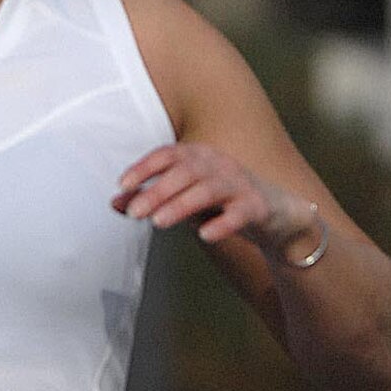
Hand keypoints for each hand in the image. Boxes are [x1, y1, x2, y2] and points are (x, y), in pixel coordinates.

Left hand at [112, 143, 317, 256]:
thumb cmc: (222, 203)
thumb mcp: (185, 199)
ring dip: (181, 205)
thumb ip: (152, 199)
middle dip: (157, 191)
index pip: (168, 154)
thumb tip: (113, 203)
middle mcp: (219, 165)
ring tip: (158, 222)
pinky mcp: (258, 207)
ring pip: (208, 191)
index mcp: (199, 157)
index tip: (122, 185)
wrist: (277, 215)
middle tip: (134, 213)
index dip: (145, 167)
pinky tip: (205, 236)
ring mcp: (240, 184)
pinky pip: (240, 214)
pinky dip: (223, 224)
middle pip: (185, 173)